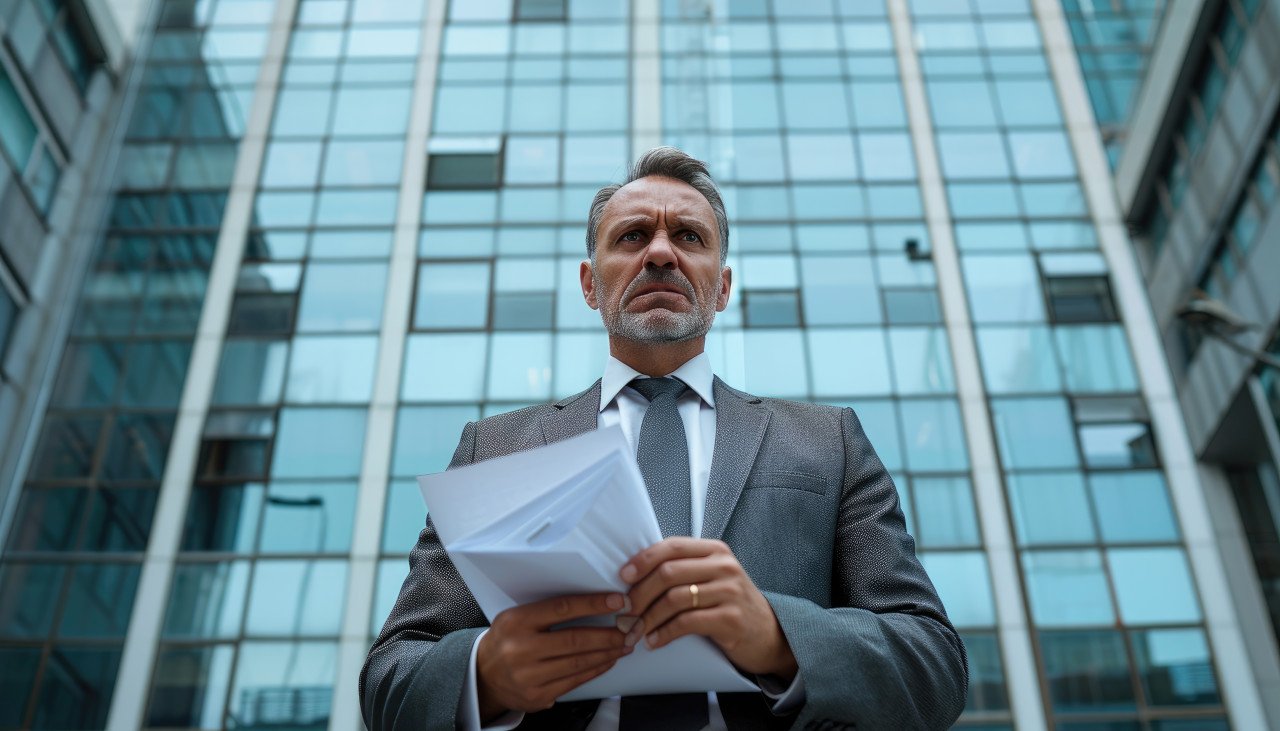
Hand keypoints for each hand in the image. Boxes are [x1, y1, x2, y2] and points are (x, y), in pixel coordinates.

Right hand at [476, 592, 631, 720]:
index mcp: (516, 621)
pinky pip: (575, 681)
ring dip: (607, 653)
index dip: (594, 604)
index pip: (562, 608)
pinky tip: (608, 660)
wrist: (482, 675)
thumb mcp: (517, 617)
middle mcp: (521, 649)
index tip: (618, 601)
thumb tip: (594, 601)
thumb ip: (548, 611)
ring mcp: (529, 676)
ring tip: (625, 643)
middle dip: (608, 634)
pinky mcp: (538, 696)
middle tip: (629, 627)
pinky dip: (596, 670)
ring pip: (578, 663)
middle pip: (575, 640)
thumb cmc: (507, 640)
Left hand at [619, 538, 797, 679]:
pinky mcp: (731, 619)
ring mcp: (729, 592)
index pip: (671, 546)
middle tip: (624, 611)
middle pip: (668, 573)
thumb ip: (683, 568)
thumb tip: (635, 574)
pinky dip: (664, 633)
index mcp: (715, 550)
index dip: (643, 560)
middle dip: (639, 593)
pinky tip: (654, 641)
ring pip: (674, 599)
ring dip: (648, 617)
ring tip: (635, 630)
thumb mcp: (711, 577)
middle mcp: (723, 566)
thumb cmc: (730, 604)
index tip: (623, 576)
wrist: (768, 634)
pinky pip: (687, 623)